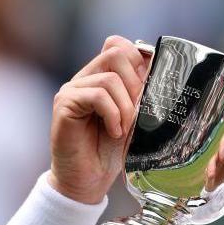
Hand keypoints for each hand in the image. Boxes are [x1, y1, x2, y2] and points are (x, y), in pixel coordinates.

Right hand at [49, 36, 149, 203]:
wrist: (88, 180)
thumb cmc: (111, 151)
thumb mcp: (135, 118)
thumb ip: (142, 95)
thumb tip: (159, 73)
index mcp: (101, 76)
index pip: (118, 45)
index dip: (139, 60)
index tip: (148, 88)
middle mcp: (85, 78)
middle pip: (115, 53)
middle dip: (136, 83)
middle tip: (138, 112)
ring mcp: (72, 90)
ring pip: (109, 79)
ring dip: (126, 106)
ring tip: (125, 129)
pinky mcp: (64, 104)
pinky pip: (97, 96)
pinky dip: (113, 115)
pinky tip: (114, 132)